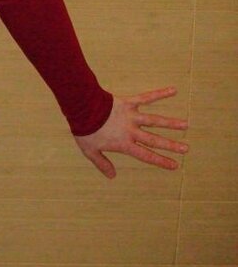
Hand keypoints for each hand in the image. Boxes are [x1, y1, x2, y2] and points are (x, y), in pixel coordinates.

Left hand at [74, 86, 188, 177]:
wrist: (81, 109)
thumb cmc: (85, 130)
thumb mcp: (90, 151)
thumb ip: (102, 163)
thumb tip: (112, 176)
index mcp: (124, 143)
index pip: (146, 155)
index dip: (160, 161)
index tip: (174, 165)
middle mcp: (131, 131)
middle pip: (154, 140)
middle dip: (171, 145)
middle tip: (186, 149)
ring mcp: (131, 116)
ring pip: (154, 121)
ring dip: (170, 123)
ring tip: (185, 125)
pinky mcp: (128, 102)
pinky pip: (146, 98)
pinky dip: (160, 94)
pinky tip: (173, 90)